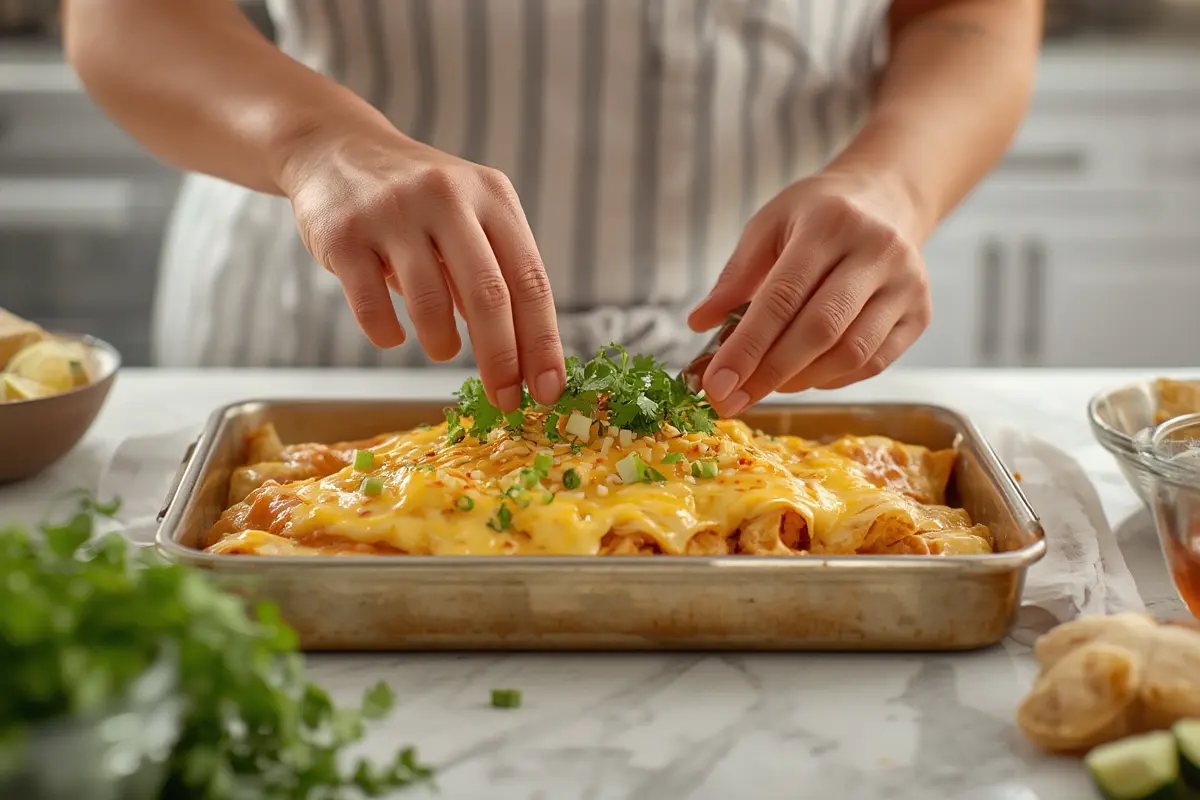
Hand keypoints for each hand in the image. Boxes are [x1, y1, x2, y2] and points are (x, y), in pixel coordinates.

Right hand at [277, 122, 563, 410]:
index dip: (543, 342)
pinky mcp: (344, 234)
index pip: (531, 280)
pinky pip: (373, 307)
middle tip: (506, 400)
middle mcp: (447, 196)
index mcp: (492, 195)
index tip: (548, 391)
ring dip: (442, 345)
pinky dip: (389, 336)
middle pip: (489, 296)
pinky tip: (393, 334)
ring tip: (442, 350)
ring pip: (431, 304)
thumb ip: (496, 277)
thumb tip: (528, 362)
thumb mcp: (469, 220)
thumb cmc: (418, 203)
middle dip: (502, 360)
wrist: (337, 150)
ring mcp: (393, 212)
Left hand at [687, 172, 931, 415]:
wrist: (885, 199)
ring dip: (800, 380)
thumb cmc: (817, 215)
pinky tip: (803, 375)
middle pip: (820, 330)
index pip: (782, 296)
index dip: (747, 346)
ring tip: (765, 384)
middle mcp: (877, 252)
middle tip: (731, 400)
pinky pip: (873, 363)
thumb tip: (700, 324)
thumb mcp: (768, 225)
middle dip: (769, 374)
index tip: (716, 383)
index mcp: (830, 224)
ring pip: (851, 353)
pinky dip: (831, 379)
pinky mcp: (920, 314)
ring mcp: (906, 285)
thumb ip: (735, 275)